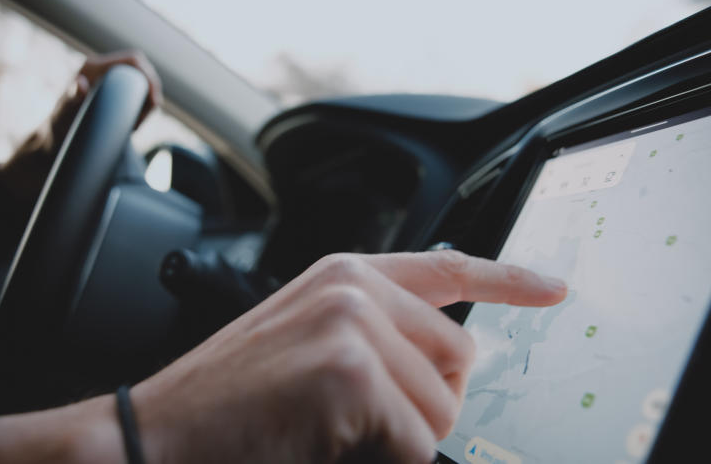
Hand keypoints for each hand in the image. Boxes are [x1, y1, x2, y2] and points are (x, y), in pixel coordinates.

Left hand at [0, 51, 162, 200]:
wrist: (53, 141)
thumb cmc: (58, 128)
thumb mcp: (65, 114)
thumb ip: (72, 98)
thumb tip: (80, 84)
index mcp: (92, 67)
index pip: (133, 60)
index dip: (149, 77)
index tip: (154, 101)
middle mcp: (101, 70)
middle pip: (140, 72)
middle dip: (149, 94)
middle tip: (141, 119)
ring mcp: (107, 82)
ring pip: (140, 85)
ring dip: (145, 104)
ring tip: (133, 125)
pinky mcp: (112, 94)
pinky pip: (136, 95)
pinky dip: (140, 108)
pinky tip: (132, 124)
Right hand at [130, 250, 566, 462]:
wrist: (156, 434)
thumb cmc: (229, 399)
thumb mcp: (304, 340)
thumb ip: (374, 331)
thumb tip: (446, 361)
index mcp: (345, 274)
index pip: (448, 266)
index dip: (510, 277)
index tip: (554, 287)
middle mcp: (355, 287)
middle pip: (459, 356)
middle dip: (429, 401)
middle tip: (363, 418)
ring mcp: (353, 324)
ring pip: (442, 409)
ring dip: (401, 438)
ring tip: (332, 431)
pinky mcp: (352, 372)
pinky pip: (415, 442)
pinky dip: (383, 458)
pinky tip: (324, 444)